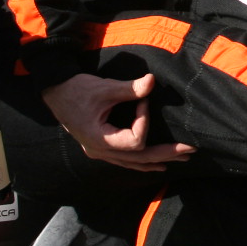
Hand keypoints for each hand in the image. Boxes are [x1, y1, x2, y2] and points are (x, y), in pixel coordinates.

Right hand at [41, 72, 193, 170]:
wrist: (56, 92)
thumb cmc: (77, 89)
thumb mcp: (103, 88)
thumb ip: (129, 88)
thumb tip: (151, 81)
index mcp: (100, 139)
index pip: (135, 141)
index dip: (144, 121)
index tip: (143, 100)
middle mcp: (101, 151)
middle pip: (140, 158)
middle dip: (167, 153)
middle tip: (190, 149)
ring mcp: (100, 152)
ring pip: (134, 163)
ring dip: (158, 160)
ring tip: (180, 158)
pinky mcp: (101, 147)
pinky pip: (126, 161)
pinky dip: (143, 162)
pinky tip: (157, 164)